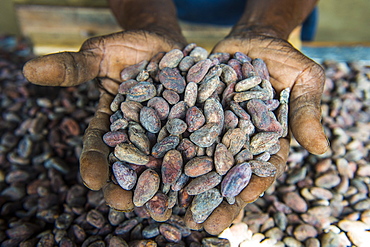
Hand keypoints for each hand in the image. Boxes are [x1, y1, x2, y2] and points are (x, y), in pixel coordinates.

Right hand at [23, 30, 184, 211]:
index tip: (93, 180)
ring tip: (164, 204)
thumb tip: (29, 66)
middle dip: (127, 185)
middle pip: (130, 163)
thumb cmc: (127, 47)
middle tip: (127, 204)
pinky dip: (194, 156)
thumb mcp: (99, 54)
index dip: (94, 163)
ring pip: (162, 160)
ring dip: (161, 181)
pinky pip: (192, 141)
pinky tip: (198, 172)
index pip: (98, 146)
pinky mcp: (189, 124)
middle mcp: (137, 132)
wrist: (162, 42)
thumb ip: (73, 66)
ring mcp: (164, 130)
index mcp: (111, 122)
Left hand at [184, 34, 328, 234]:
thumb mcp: (302, 78)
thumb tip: (320, 147)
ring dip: (188, 184)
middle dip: (217, 198)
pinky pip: (180, 133)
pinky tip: (155, 167)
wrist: (249, 41)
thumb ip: (306, 109)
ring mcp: (213, 130)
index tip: (241, 200)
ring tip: (174, 207)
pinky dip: (169, 150)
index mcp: (267, 140)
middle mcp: (237, 140)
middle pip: (227, 173)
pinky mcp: (193, 116)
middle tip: (203, 224)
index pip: (263, 166)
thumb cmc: (281, 58)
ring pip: (200, 160)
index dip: (254, 183)